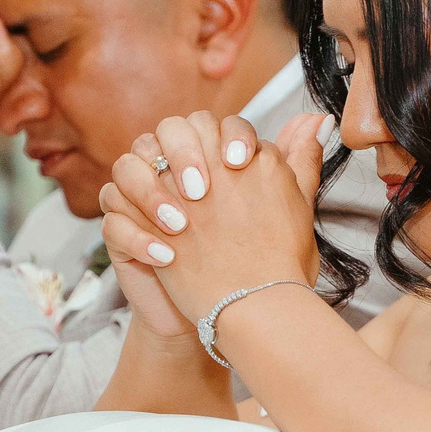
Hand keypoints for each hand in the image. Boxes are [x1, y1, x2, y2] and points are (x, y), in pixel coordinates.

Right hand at [97, 109, 324, 329]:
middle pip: (162, 133)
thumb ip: (297, 162)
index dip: (222, 135)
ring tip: (181, 227)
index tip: (240, 161)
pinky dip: (137, 236)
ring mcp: (143, 199)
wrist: (232, 311)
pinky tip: (164, 257)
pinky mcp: (122, 233)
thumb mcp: (286, 211)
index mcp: (210, 155)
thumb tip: (318, 120)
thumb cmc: (259, 257)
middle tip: (202, 191)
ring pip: (127, 168)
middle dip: (182, 155)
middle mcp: (172, 169)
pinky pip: (112, 220)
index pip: (206, 122)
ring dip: (151, 194)